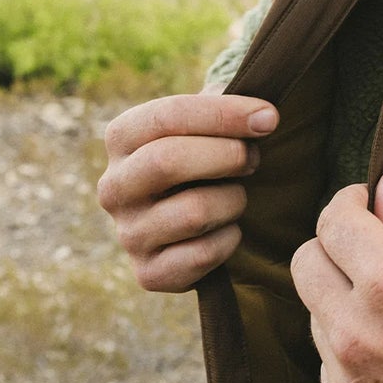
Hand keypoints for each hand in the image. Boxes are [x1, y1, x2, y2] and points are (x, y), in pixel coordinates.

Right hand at [96, 91, 277, 291]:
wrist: (195, 214)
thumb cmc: (206, 155)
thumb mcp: (207, 123)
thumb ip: (229, 110)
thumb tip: (264, 118)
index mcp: (122, 138)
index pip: (168, 115)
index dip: (224, 114)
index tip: (269, 118)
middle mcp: (113, 187)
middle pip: (168, 161)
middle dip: (228, 155)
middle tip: (254, 158)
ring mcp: (127, 233)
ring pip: (193, 212)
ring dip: (233, 200)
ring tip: (237, 195)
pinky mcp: (148, 273)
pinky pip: (203, 254)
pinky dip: (229, 239)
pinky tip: (227, 228)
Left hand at [291, 169, 382, 382]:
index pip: (333, 222)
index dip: (347, 202)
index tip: (362, 202)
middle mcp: (356, 330)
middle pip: (305, 265)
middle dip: (332, 247)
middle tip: (366, 249)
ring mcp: (347, 381)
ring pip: (316, 318)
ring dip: (342, 304)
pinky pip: (330, 370)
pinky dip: (352, 356)